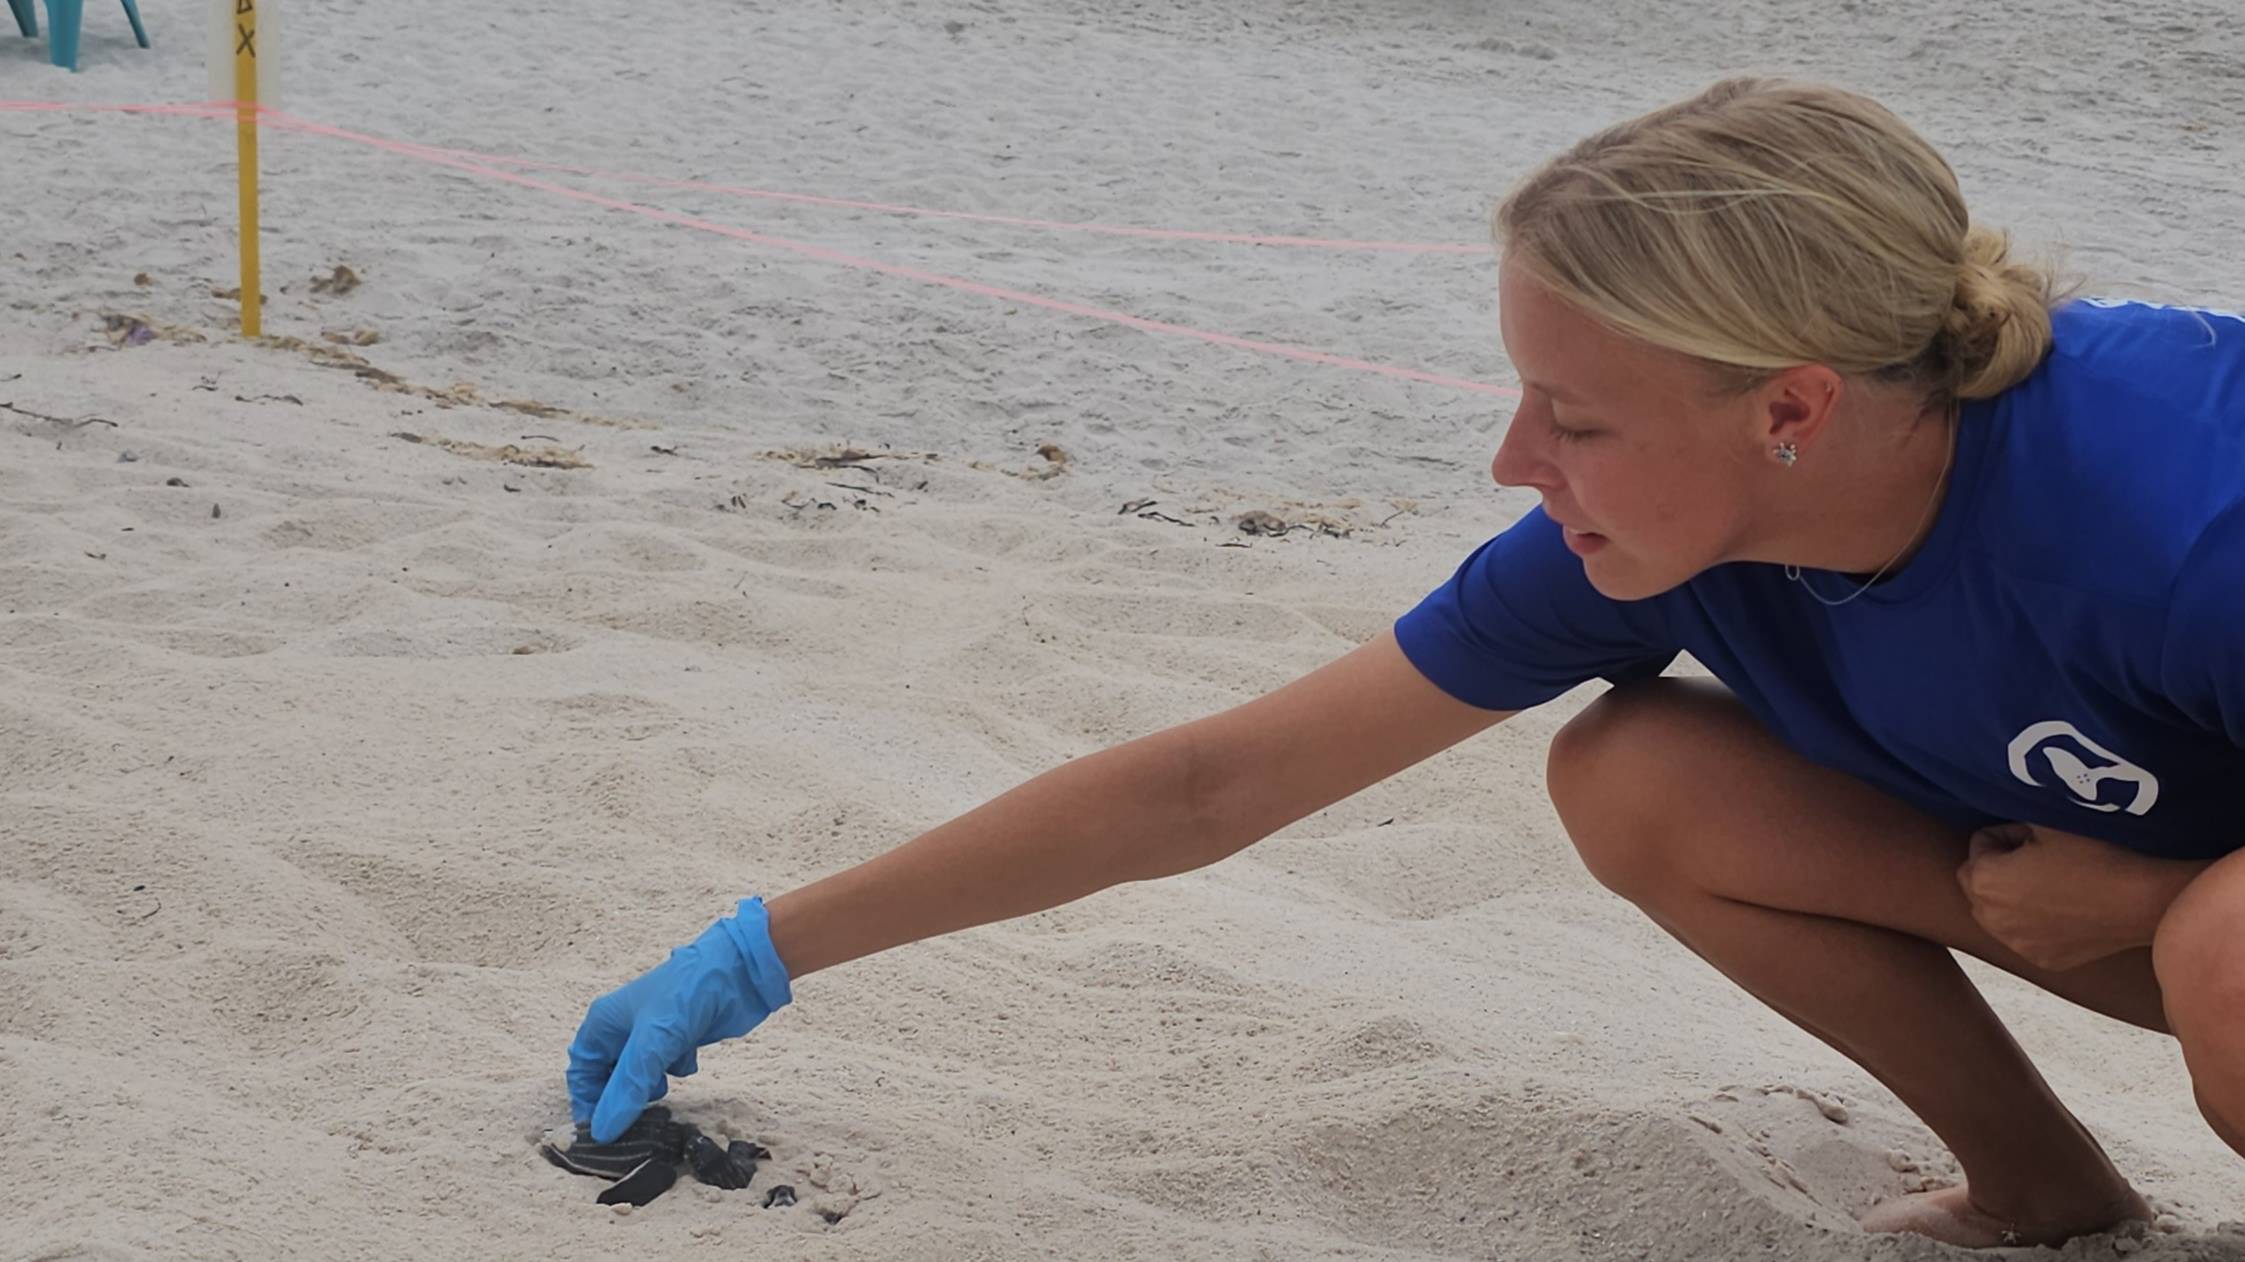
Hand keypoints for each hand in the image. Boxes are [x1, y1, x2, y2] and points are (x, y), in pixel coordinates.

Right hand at [566, 897, 792, 1141]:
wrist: (738, 973)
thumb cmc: (686, 995)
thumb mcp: (652, 1044)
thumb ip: (627, 1088)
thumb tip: (602, 1132)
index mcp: (603, 1022)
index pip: (582, 1072)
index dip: (589, 1102)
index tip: (601, 1132)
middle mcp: (622, 1029)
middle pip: (609, 1078)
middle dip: (622, 1097)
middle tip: (636, 1118)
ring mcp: (651, 1035)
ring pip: (639, 1076)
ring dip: (650, 1085)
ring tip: (663, 1081)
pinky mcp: (677, 1040)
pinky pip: (665, 1069)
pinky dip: (675, 1069)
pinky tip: (688, 1058)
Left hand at [1956, 823, 2196, 971]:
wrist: (2141, 900)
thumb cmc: (2094, 857)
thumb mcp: (2046, 824)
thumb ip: (2012, 827)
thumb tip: (2007, 836)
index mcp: (1985, 880)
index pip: (1979, 846)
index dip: (2006, 836)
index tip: (2034, 837)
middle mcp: (1990, 918)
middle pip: (1977, 884)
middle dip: (1997, 868)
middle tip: (2036, 860)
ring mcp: (2016, 944)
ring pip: (1995, 914)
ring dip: (2008, 899)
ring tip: (2047, 886)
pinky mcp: (2041, 960)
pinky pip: (2022, 937)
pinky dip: (2031, 925)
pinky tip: (2061, 912)